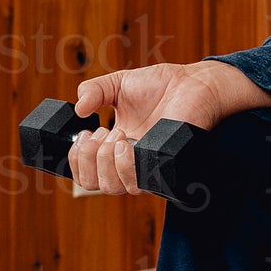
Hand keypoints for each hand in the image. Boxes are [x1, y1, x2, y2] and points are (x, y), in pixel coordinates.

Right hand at [68, 60, 270, 194]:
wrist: (193, 83)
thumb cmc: (160, 85)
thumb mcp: (118, 83)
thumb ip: (93, 91)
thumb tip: (77, 109)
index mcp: (114, 148)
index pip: (87, 174)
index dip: (77, 160)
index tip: (84, 133)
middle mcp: (130, 162)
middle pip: (97, 185)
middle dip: (89, 158)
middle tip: (103, 131)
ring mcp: (148, 166)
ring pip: (115, 187)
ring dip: (107, 160)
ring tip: (119, 133)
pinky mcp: (164, 167)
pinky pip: (140, 182)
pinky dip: (127, 164)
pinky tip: (130, 141)